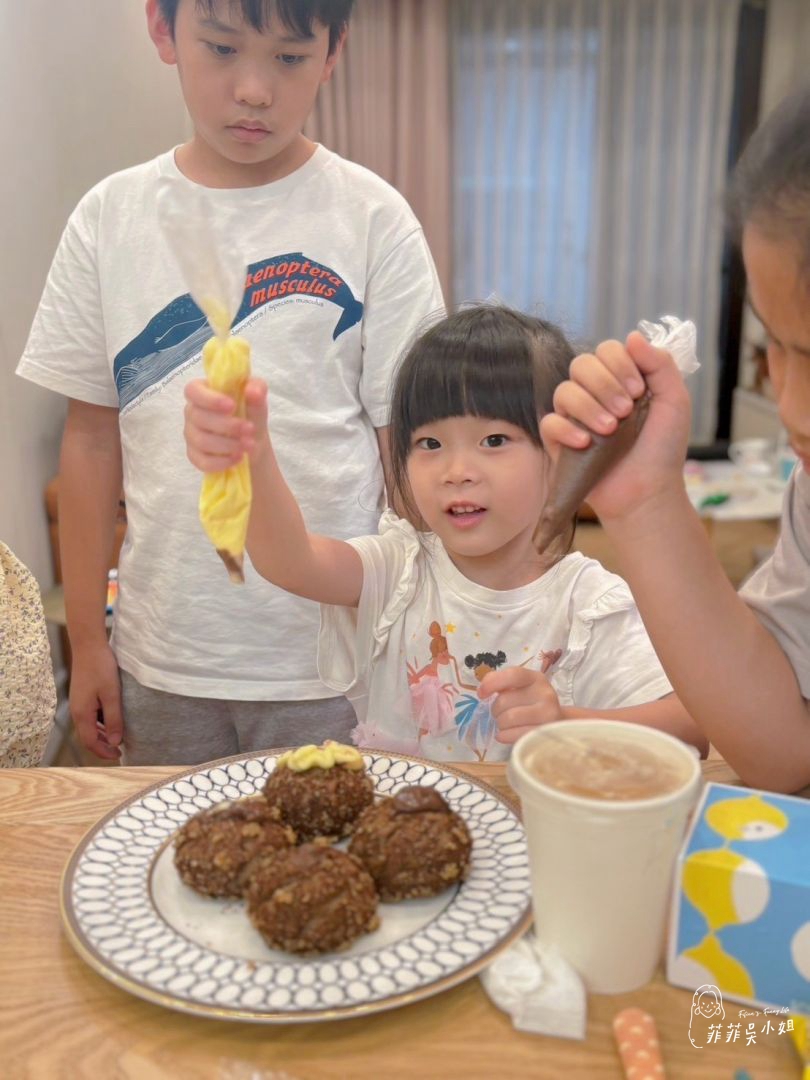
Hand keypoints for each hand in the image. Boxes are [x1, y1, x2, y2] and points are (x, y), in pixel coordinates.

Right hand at [69, 641, 122, 759]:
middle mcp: (77, 712)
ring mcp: (78, 704)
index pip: (90, 742)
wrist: (88, 646)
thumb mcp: (111, 695)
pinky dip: (100, 724)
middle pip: (87, 737)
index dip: (103, 752)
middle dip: (102, 746)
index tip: (119, 756)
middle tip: (120, 750)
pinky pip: (89, 717)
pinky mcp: (81, 697)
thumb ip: (113, 719)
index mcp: (82, 714)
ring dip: (102, 735)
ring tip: (118, 738)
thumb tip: (116, 742)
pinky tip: (112, 721)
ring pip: (88, 727)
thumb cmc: (101, 668)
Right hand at [184, 377, 268, 472]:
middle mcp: (192, 412)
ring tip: (249, 444)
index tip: (232, 406)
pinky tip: (238, 457)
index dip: (209, 399)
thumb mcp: (258, 398)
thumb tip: (252, 392)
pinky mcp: (195, 456)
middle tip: (249, 429)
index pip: (193, 390)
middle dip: (227, 425)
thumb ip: (257, 389)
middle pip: (198, 418)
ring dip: (228, 444)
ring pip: (202, 441)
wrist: (252, 440)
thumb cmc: (250, 413)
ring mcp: (191, 435)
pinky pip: (202, 461)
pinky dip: (222, 462)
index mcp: (202, 391)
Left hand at [478, 666, 562, 743]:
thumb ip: (501, 683)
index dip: (492, 683)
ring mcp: (547, 714)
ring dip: (499, 724)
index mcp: (536, 678)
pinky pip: (512, 735)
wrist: (556, 724)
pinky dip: (503, 736)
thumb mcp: (520, 688)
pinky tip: (506, 734)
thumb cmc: (531, 704)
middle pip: (504, 701)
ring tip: (505, 724)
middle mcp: (545, 693)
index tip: (481, 694)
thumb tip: (482, 691)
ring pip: (507, 719)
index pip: (512, 675)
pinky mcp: (544, 733)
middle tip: (500, 714)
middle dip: (495, 710)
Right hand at [539, 332, 691, 520]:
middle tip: (626, 412)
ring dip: (589, 407)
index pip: (606, 350)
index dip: (619, 364)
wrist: (648, 492)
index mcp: (620, 380)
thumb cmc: (662, 448)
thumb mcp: (674, 401)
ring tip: (610, 430)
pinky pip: (550, 423)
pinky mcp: (559, 442)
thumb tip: (632, 335)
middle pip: (581, 365)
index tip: (639, 391)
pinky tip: (586, 443)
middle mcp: (595, 394)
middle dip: (605, 385)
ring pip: (564, 391)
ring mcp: (575, 417)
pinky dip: (567, 429)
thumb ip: (660, 364)